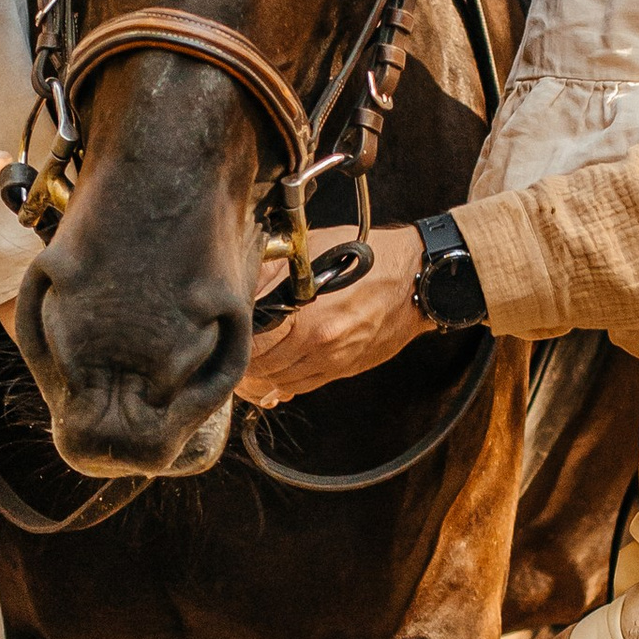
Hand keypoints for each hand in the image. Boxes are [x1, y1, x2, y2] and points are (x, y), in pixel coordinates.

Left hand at [238, 226, 426, 406]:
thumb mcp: (311, 251)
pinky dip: (283, 383)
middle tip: (227, 351)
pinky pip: (303, 386)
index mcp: (306, 320)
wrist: (415, 279)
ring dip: (259, 377)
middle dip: (242, 362)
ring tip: (246, 363)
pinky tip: (272, 375)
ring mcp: (332, 362)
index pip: (251, 348)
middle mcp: (318, 348)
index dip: (232, 345)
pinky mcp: (344, 369)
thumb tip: (238, 285)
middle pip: (261, 370)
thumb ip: (269, 271)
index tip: (223, 336)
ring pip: (280, 383)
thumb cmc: (367, 259)